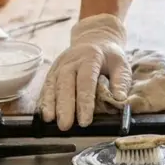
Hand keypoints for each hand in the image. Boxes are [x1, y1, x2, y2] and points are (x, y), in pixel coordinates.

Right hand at [38, 14, 131, 129]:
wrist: (94, 39)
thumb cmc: (108, 56)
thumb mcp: (121, 64)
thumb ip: (121, 81)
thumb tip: (120, 100)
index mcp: (90, 57)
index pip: (86, 80)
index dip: (85, 101)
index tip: (85, 120)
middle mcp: (71, 61)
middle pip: (65, 83)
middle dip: (64, 106)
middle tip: (65, 125)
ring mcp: (60, 65)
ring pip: (53, 85)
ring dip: (50, 103)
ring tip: (51, 120)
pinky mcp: (52, 71)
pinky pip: (46, 86)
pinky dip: (44, 100)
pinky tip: (44, 114)